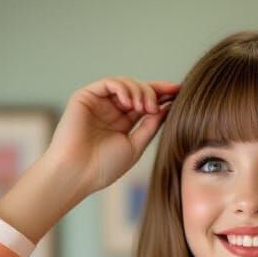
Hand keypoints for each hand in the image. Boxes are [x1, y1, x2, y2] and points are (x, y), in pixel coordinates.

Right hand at [43, 75, 181, 196]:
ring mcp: (98, 103)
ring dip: (140, 91)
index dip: (162, 95)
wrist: (77, 174)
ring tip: (144, 107)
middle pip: (138, 90)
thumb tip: (168, 107)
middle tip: (156, 106)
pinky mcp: (85, 97)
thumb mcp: (135, 145)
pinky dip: (123, 88)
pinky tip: (130, 103)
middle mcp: (111, 110)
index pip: (145, 102)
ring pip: (125, 84)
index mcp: (123, 123)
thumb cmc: (104, 166)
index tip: (180, 91)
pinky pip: (108, 83)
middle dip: (153, 93)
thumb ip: (150, 126)